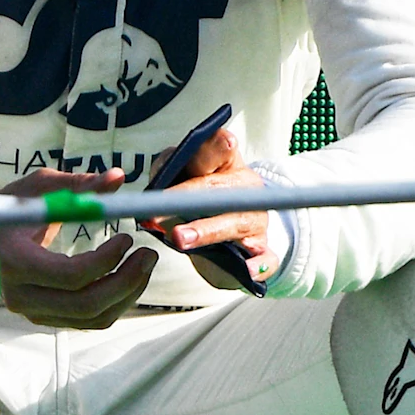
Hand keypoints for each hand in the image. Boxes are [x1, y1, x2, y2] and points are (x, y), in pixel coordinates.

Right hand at [0, 167, 156, 329]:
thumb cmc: (9, 209)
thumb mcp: (38, 188)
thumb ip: (77, 185)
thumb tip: (118, 178)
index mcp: (14, 262)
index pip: (70, 275)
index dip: (107, 260)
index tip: (127, 238)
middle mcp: (21, 295)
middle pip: (86, 304)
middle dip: (126, 281)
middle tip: (148, 255)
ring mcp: (32, 312)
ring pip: (92, 317)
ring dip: (127, 294)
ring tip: (144, 265)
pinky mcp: (45, 318)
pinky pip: (89, 320)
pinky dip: (115, 302)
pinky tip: (128, 278)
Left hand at [137, 118, 281, 292]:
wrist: (218, 233)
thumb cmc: (194, 199)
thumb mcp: (176, 179)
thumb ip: (164, 178)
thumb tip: (150, 200)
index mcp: (225, 162)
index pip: (220, 147)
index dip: (218, 146)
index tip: (224, 144)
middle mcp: (245, 187)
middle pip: (219, 189)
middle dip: (189, 198)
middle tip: (159, 211)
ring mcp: (256, 219)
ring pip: (236, 222)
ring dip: (207, 230)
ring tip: (180, 238)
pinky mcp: (260, 249)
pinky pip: (265, 257)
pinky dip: (258, 265)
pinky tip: (247, 270)